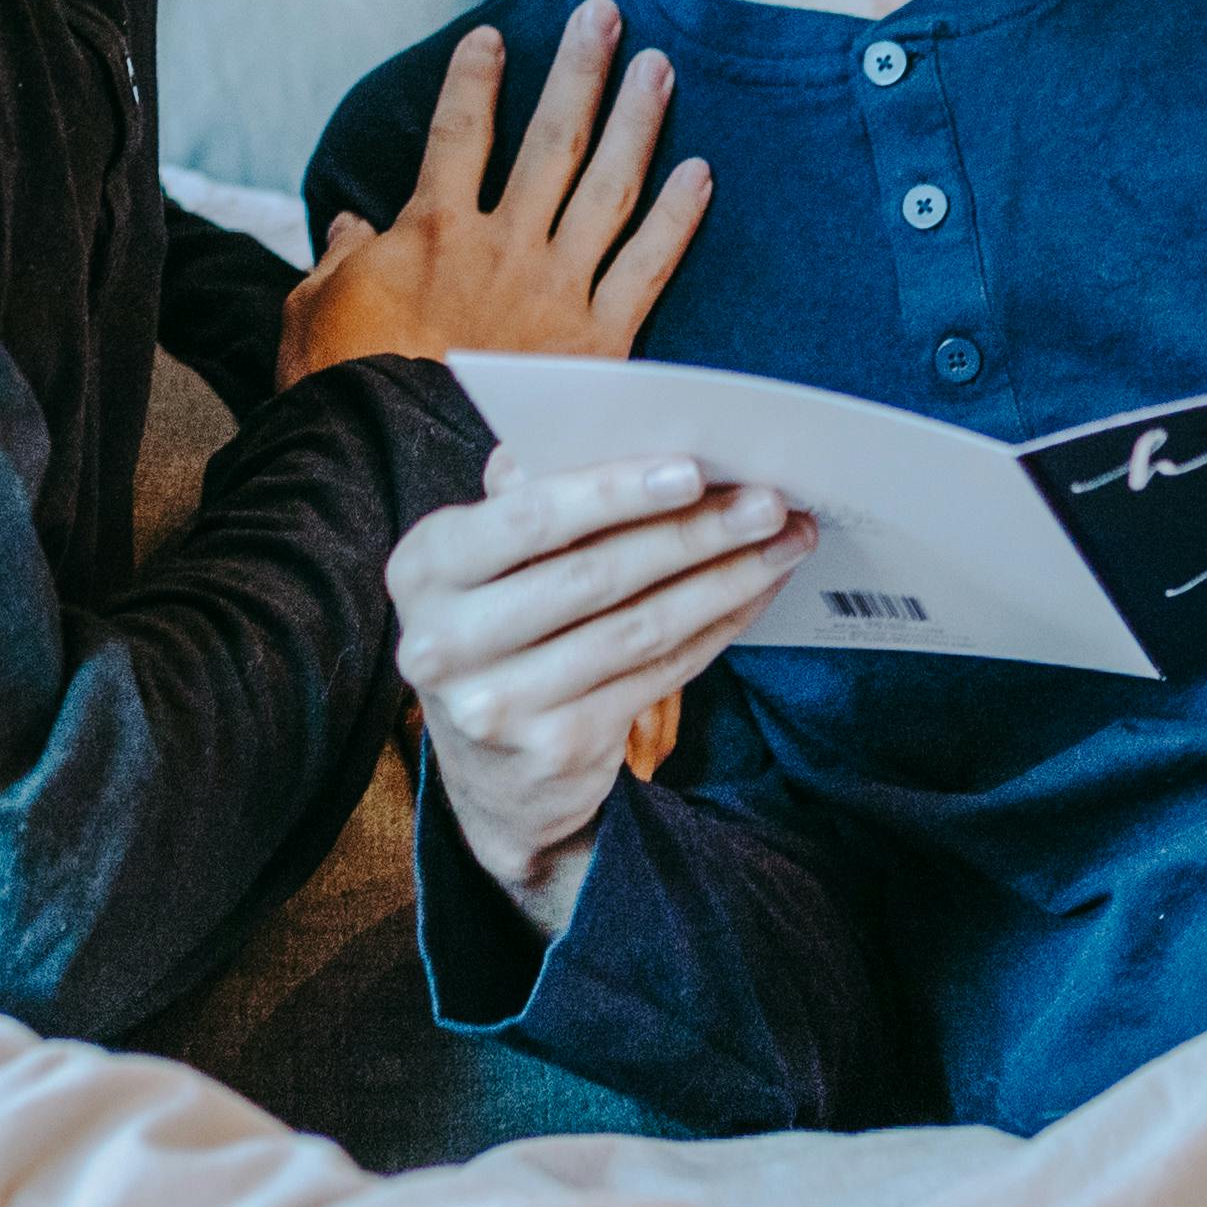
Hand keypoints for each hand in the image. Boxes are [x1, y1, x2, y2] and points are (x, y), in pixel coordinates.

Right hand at [281, 2, 710, 385]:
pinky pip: (648, 267)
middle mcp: (503, 245)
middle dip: (580, 70)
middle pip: (551, 138)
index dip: (473, 79)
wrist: (395, 466)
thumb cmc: (344, 394)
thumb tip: (350, 226)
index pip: (458, 131)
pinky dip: (677, 218)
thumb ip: (339, 261)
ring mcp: (555, 290)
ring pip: (609, 185)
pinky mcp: (598, 343)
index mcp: (431, 231)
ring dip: (637, 119)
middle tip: (605, 15)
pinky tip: (700, 173)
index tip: (492, 37)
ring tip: (660, 66)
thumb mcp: (314, 315)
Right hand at [392, 449, 813, 934]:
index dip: (612, 492)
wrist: (492, 773)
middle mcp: (444, 642)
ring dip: (723, 579)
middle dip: (692, 532)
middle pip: (592, 575)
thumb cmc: (500, 625)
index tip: (692, 469)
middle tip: (769, 501)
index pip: (525, 519)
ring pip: (637, 627)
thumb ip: (528, 497)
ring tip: (784, 542)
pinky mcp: (556, 748)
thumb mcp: (484, 560)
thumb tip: (613, 432)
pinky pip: (657, 674)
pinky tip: (754, 592)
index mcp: (422, 568)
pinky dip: (716, 628)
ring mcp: (498, 704)